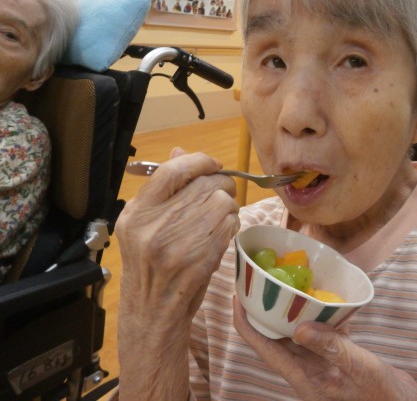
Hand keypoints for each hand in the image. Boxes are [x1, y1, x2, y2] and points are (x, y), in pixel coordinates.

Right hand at [116, 148, 239, 321]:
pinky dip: (232, 225)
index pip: (172, 170)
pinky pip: (230, 224)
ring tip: (220, 219)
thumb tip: (181, 151)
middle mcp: (152, 225)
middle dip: (221, 185)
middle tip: (222, 195)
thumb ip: (164, 189)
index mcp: (136, 212)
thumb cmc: (151, 266)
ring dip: (229, 207)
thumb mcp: (145, 225)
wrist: (152, 313)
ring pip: (222, 202)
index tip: (212, 165)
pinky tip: (222, 235)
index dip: (199, 161)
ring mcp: (177, 243)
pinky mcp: (200, 259)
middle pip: (205, 184)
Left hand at [233, 297, 416, 400]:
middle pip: (275, 338)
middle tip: (258, 282)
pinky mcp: (337, 357)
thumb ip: (330, 348)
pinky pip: (322, 332)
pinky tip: (326, 297)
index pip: (265, 348)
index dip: (247, 324)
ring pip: (298, 332)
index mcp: (303, 378)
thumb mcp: (358, 369)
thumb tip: (298, 328)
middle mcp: (306, 370)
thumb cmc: (383, 395)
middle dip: (264, 311)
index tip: (237, 298)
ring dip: (291, 310)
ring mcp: (321, 363)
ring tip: (286, 283)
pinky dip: (322, 314)